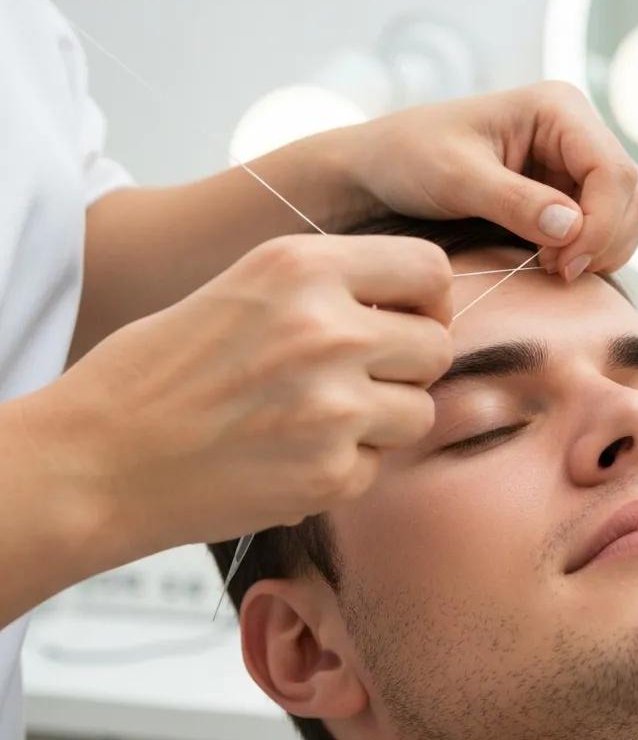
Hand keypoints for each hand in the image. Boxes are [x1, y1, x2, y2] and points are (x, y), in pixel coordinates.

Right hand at [28, 234, 452, 552]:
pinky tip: (291, 458)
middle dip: (409, 366)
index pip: (429, 269)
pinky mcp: (328, 473)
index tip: (407, 319)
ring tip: (319, 421)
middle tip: (360, 380)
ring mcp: (332, 405)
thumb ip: (332, 287)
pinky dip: (347, 468)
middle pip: (437, 346)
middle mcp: (327, 329)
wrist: (100, 457)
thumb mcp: (247, 287)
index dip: (428, 300)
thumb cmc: (165, 369)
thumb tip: (414, 304)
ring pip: (421, 411)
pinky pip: (380, 466)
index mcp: (303, 266)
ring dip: (384, 421)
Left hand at [341, 81, 637, 280]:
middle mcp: (578, 131)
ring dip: (601, 250)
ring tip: (549, 267)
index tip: (560, 265)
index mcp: (558, 108)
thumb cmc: (410, 158)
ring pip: (628, 215)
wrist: (382, 170)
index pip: (614, 172)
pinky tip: (550, 262)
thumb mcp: (456, 178)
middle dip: (605, 240)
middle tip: (555, 271)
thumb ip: (515, 202)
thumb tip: (573, 229)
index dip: (600, 225)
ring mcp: (576, 164)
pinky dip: (589, 253)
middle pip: (633, 195)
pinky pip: (605, 229)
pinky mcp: (568, 194)